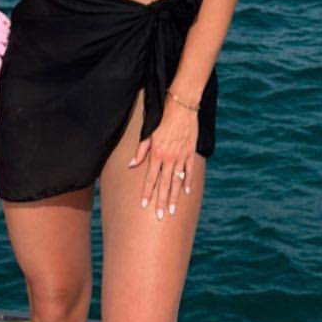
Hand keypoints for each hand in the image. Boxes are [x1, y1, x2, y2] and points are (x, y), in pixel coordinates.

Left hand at [129, 101, 196, 218]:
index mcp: (157, 154)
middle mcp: (169, 158)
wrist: (181, 105)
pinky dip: (188, 182)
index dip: (147, 192)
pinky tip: (186, 192)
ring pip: (177, 181)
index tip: (144, 205)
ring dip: (174, 197)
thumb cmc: (162, 117)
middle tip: (160, 216)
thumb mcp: (149, 133)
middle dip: (162, 202)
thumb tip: (131, 165)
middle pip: (164, 184)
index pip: (150, 178)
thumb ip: (141, 150)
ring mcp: (181, 156)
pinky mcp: (190, 152)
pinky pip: (189, 171)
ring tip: (172, 210)